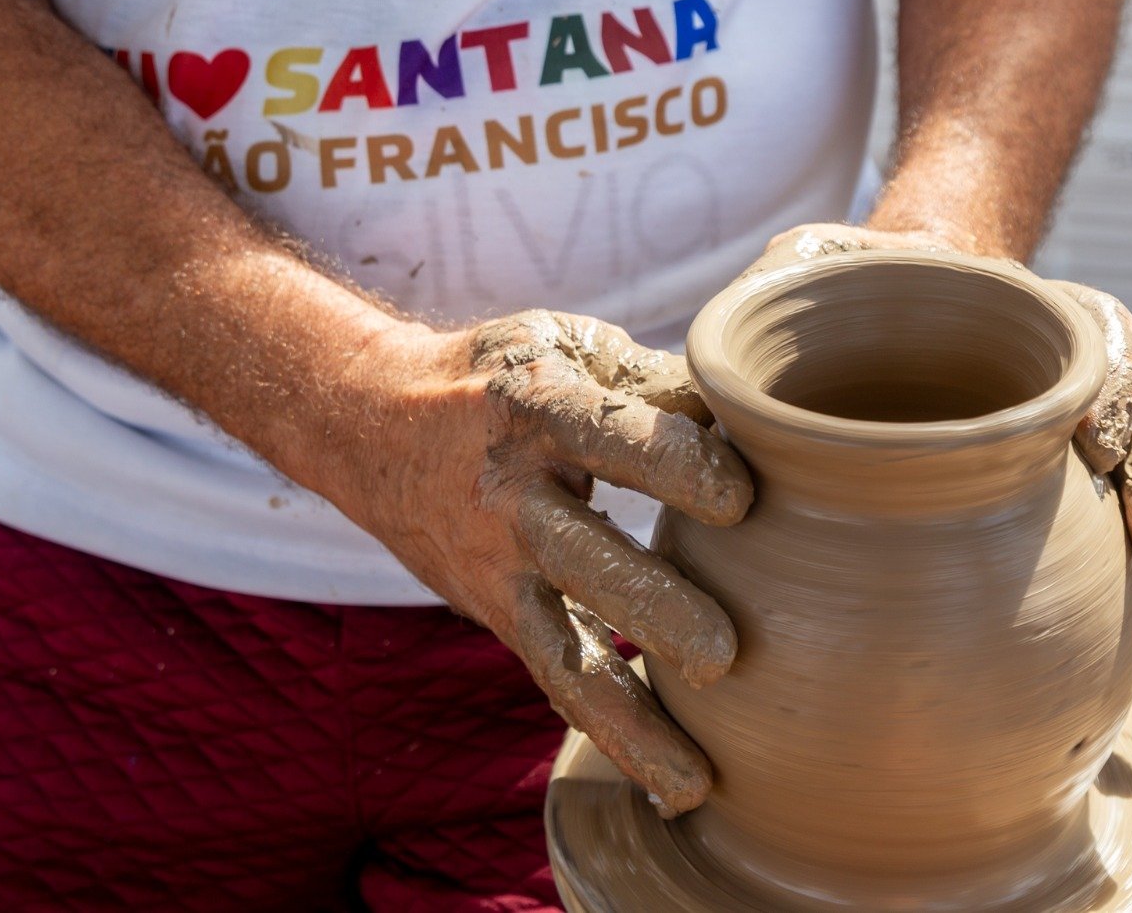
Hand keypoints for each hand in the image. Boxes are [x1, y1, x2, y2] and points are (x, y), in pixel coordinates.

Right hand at [326, 311, 752, 816]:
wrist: (371, 424)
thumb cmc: (500, 378)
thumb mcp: (565, 349)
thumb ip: (654, 380)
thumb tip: (760, 413)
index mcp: (534, 406)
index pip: (607, 435)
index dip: (673, 463)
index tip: (741, 496)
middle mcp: (510, 494)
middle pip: (581, 556)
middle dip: (651, 608)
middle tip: (724, 656)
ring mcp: (499, 566)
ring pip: (561, 648)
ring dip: (630, 714)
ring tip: (697, 777)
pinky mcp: (500, 615)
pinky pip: (557, 680)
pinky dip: (615, 733)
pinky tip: (677, 783)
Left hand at [749, 224, 1131, 665]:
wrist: (868, 340)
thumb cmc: (841, 303)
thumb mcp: (812, 267)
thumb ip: (796, 268)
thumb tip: (750, 298)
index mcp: (1038, 319)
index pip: (1101, 343)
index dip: (1108, 392)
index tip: (1091, 448)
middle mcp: (1075, 385)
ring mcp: (1076, 454)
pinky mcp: (1062, 516)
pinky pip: (1120, 560)